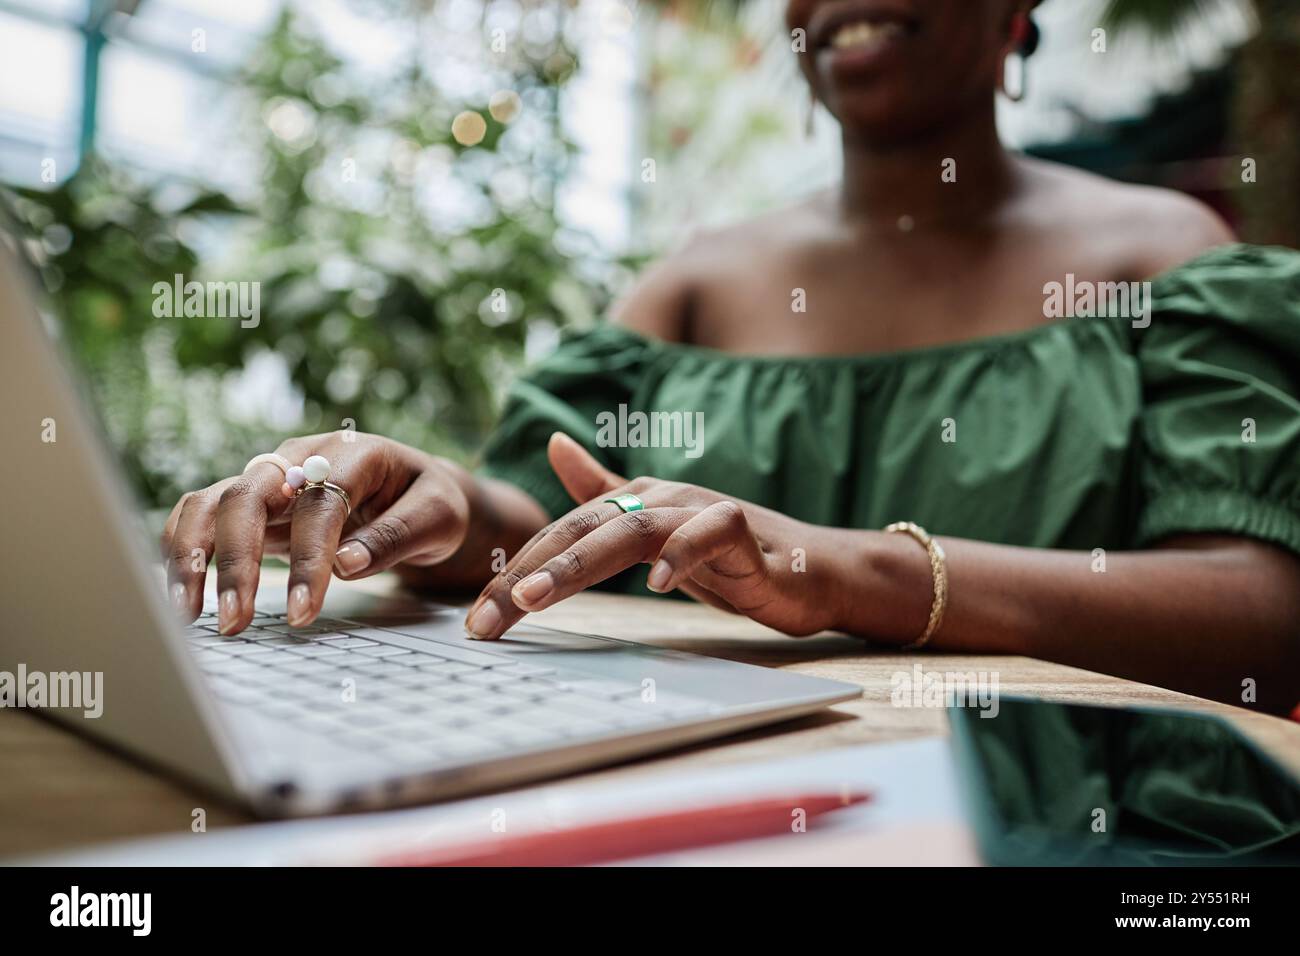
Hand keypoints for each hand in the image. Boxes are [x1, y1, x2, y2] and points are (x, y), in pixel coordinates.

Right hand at [161, 433, 469, 633]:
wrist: (417, 489)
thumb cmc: (429, 501)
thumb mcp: (440, 515)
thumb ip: (397, 536)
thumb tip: (346, 565)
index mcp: (352, 454)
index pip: (318, 504)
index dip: (307, 559)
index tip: (302, 613)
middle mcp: (300, 459)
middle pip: (247, 495)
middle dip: (236, 561)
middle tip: (235, 621)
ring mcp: (270, 479)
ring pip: (210, 503)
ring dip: (193, 557)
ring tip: (189, 615)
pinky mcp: (252, 505)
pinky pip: (201, 516)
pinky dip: (184, 550)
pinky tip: (182, 595)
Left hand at [464, 433, 847, 639]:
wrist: (812, 568)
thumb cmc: (730, 556)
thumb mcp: (656, 531)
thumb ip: (605, 491)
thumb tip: (555, 444)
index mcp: (635, 502)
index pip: (561, 532)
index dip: (516, 568)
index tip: (477, 618)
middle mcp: (662, 498)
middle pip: (583, 529)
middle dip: (528, 573)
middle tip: (484, 619)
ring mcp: (702, 511)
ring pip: (633, 529)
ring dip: (579, 563)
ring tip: (534, 597)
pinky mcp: (745, 532)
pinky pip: (711, 535)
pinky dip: (684, 556)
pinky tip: (658, 587)